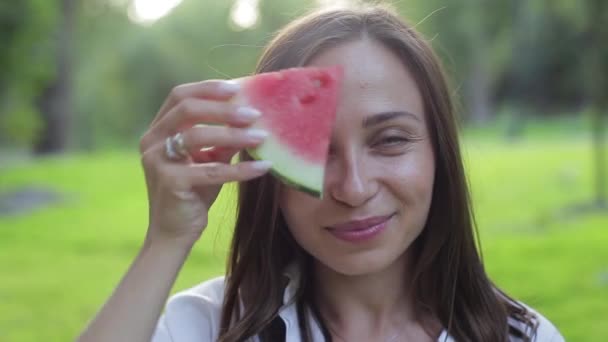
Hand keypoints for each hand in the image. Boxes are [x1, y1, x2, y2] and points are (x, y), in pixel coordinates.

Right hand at [138, 80, 270, 247]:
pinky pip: (211, 170)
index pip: (180, 96)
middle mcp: (151, 141)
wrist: (174, 233)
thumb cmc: (193, 192)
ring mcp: (157, 161)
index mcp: (158, 130)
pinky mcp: (170, 182)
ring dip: (234, 135)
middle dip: (224, 109)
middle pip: (187, 110)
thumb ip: (224, 139)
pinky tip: (264, 166)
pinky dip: (240, 168)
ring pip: (198, 137)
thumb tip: (252, 117)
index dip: (208, 89)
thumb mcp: (210, 160)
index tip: (238, 88)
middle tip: (255, 114)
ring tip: (262, 137)